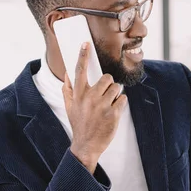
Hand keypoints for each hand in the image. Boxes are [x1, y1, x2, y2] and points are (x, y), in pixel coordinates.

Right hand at [62, 42, 126, 167]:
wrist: (87, 145)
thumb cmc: (79, 124)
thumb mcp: (69, 108)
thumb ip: (67, 90)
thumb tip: (67, 74)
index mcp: (78, 95)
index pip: (80, 71)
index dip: (82, 56)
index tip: (85, 44)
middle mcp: (90, 98)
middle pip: (106, 78)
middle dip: (108, 84)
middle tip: (105, 93)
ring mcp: (103, 106)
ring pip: (116, 88)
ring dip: (114, 94)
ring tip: (108, 105)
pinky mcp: (114, 114)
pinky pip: (123, 99)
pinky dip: (120, 103)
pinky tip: (113, 111)